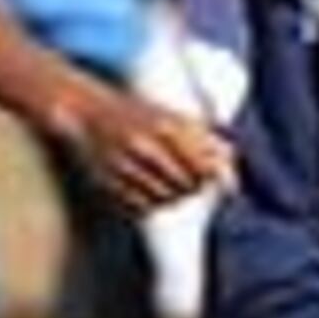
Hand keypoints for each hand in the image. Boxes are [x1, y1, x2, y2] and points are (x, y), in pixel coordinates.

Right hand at [54, 78, 237, 213]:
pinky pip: (144, 207)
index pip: (206, 166)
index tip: (221, 180)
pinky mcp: (108, 182)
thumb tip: (232, 168)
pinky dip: (155, 204)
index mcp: (165, 126)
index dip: (217, 177)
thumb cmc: (138, 114)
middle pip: (189, 185)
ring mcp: (124, 165)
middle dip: (198, 186)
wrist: (86, 110)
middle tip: (196, 180)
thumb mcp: (175, 117)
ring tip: (175, 184)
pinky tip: (155, 191)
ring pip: (168, 199)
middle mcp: (144, 146)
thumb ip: (208, 140)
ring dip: (178, 196)